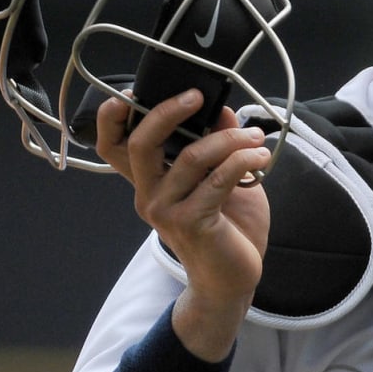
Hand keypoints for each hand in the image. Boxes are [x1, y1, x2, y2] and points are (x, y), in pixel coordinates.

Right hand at [95, 88, 271, 360]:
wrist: (231, 279)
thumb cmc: (227, 228)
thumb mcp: (223, 178)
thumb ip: (218, 146)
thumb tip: (223, 110)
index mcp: (149, 182)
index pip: (112, 147)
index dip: (112, 117)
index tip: (134, 92)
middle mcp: (149, 195)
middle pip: (140, 144)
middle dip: (166, 112)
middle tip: (197, 96)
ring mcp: (167, 211)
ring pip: (191, 157)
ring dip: (229, 139)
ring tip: (255, 137)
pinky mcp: (192, 223)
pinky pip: (218, 179)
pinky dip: (243, 160)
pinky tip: (261, 158)